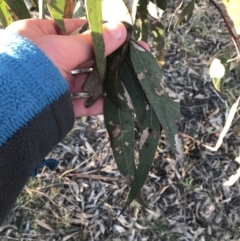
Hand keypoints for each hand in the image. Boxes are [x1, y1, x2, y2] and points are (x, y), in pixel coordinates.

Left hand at [6, 19, 126, 116]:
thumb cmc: (33, 66)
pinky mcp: (57, 105)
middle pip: (82, 57)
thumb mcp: (64, 47)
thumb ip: (94, 41)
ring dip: (104, 82)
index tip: (116, 33)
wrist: (12, 107)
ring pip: (83, 82)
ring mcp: (52, 84)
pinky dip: (94, 104)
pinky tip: (111, 102)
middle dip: (106, 58)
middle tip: (128, 56)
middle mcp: (46, 60)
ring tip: (125, 80)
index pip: (72, 29)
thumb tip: (121, 29)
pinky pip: (79, 104)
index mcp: (39, 37)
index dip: (95, 31)